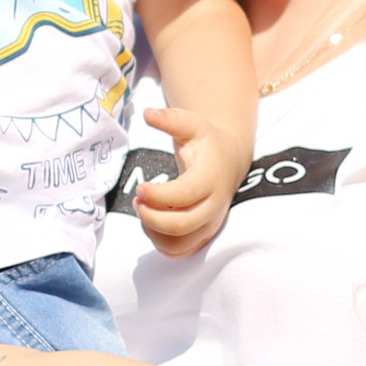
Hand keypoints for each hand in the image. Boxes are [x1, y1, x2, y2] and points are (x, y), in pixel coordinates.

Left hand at [132, 103, 248, 258]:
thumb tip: (148, 113)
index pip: (184, 195)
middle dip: (151, 217)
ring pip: (179, 243)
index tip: (140, 187)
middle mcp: (214, 205)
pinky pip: (179, 251)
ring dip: (153, 231)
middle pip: (181, 226)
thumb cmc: (206, 141)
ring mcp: (210, 223)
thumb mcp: (191, 124)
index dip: (158, 196)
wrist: (228, 160)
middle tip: (137, 200)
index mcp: (211, 178)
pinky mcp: (203, 234)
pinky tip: (151, 220)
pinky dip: (160, 242)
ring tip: (143, 209)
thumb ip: (171, 119)